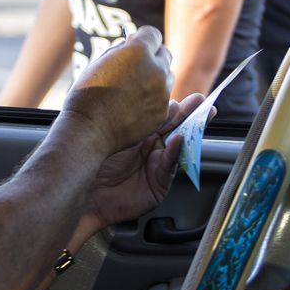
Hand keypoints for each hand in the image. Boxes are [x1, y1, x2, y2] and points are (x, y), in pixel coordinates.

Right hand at [62, 27, 174, 153]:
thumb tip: (129, 43)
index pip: (153, 34)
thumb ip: (119, 50)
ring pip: (167, 77)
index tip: (135, 43)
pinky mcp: (162, 112)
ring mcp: (162, 92)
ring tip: (133, 88)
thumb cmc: (87, 94)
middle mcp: (156, 69)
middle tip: (137, 65)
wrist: (89, 128)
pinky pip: (163, 99)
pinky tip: (134, 105)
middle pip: (165, 54)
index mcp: (139, 51)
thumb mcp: (99, 62)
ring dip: (155, 78)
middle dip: (153, 56)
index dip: (143, 38)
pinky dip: (152, 99)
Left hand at [86, 93, 203, 228]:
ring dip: (189, 133)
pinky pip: (170, 165)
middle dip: (191, 116)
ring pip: (178, 146)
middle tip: (204, 103)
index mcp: (140, 133)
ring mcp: (156, 166)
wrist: (85, 194)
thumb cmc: (92, 163)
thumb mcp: (116, 135)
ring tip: (200, 117)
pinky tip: (178, 140)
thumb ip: (137, 122)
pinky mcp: (159, 184)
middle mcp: (150, 148)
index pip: (163, 117)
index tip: (190, 96)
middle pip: (175, 129)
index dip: (178, 107)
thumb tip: (154, 102)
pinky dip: (174, 152)